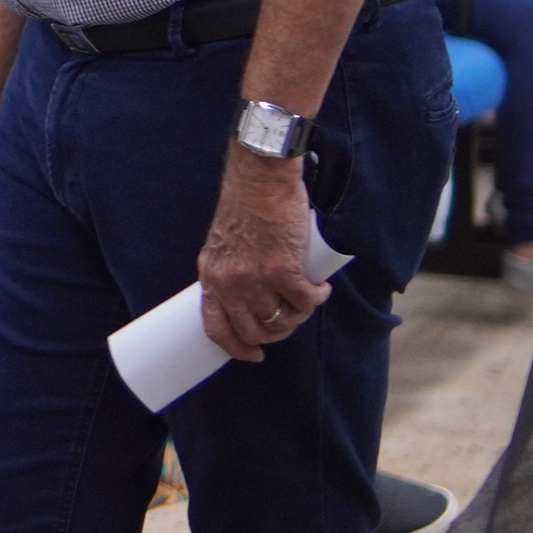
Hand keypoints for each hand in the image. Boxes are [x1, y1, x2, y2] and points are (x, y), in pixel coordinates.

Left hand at [196, 152, 330, 363]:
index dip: (235, 347)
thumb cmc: (247, 205)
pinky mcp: (282, 269)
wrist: (261, 177)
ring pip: (281, 319)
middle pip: (254, 330)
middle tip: (290, 320)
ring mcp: (255, 278)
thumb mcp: (224, 244)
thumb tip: (248, 299)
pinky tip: (321, 288)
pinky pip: (304, 301)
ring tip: (307, 299)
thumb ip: (230, 270)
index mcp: (211, 275)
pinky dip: (317, 298)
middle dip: (276, 333)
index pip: (215, 327)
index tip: (252, 355)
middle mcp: (229, 282)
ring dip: (298, 315)